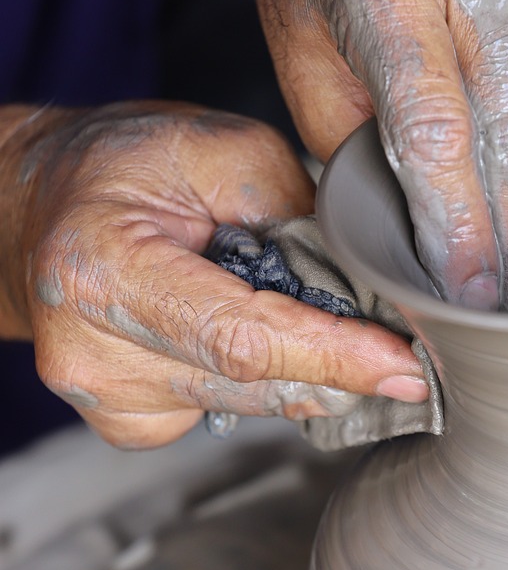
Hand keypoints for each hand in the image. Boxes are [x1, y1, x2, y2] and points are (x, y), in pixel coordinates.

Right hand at [1, 103, 426, 447]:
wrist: (39, 210)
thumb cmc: (118, 167)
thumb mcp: (211, 143)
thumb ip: (290, 206)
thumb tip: (365, 281)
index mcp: (101, 271)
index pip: (241, 337)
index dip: (333, 356)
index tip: (406, 366)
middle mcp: (92, 351)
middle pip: (253, 386)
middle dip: (341, 368)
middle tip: (397, 341)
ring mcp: (105, 399)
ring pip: (251, 408)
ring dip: (308, 374)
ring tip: (326, 325)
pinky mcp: (127, 425)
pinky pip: (227, 416)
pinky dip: (266, 383)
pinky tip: (260, 340)